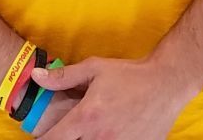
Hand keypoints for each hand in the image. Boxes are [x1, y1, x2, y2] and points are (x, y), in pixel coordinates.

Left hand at [28, 57, 199, 139]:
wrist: (167, 83)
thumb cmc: (129, 75)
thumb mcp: (94, 69)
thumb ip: (63, 77)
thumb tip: (35, 76)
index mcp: (86, 117)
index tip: (44, 137)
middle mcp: (100, 137)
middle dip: (69, 139)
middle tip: (73, 130)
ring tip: (93, 131)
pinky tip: (114, 132)